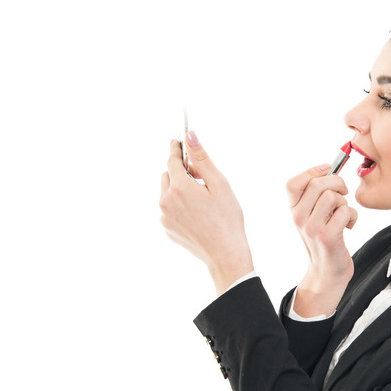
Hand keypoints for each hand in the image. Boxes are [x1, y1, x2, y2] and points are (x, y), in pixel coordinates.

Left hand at [160, 131, 253, 294]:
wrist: (225, 254)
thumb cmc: (227, 218)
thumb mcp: (219, 183)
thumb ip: (201, 159)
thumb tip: (189, 136)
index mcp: (179, 187)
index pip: (172, 160)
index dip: (176, 149)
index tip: (178, 141)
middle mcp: (165, 201)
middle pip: (168, 176)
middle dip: (181, 173)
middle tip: (201, 178)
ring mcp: (164, 217)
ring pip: (167, 193)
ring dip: (179, 190)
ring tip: (202, 201)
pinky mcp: (167, 229)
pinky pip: (169, 210)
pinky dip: (179, 206)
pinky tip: (198, 215)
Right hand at [287, 165, 357, 316]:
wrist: (327, 270)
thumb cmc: (325, 237)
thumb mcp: (314, 215)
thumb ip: (317, 193)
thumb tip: (331, 167)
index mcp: (293, 210)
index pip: (293, 183)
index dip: (312, 171)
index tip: (328, 170)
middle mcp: (298, 217)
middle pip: (318, 183)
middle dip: (338, 183)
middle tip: (343, 194)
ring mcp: (311, 227)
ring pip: (332, 196)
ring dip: (345, 202)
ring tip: (343, 214)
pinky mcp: (327, 236)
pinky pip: (344, 211)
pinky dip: (352, 215)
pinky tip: (349, 225)